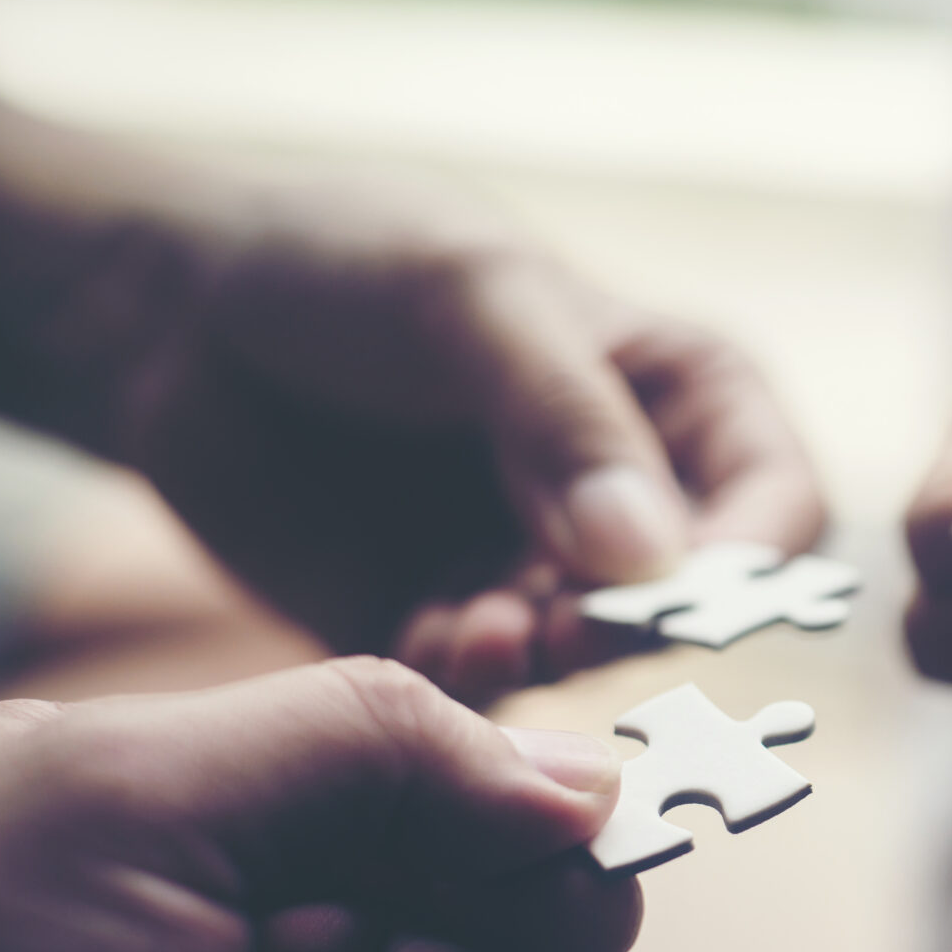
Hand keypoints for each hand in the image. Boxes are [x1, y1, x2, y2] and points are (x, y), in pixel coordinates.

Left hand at [96, 176, 820, 700]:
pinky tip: (422, 638)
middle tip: (549, 621)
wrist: (173, 314)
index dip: (749, 562)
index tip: (680, 592)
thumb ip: (567, 421)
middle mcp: (628, 499)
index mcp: (682, 399)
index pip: (778, 504)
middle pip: (687, 606)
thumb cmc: (345, 261)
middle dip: (622, 626)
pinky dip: (464, 681)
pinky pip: (486, 690)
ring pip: (584, 662)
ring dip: (535, 659)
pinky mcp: (449, 627)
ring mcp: (538, 571)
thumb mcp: (471, 298)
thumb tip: (652, 560)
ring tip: (465, 628)